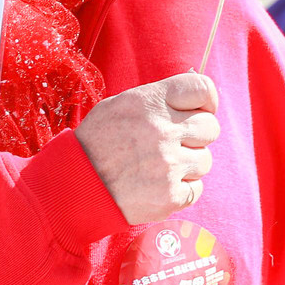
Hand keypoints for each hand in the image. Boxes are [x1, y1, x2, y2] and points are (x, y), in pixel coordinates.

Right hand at [76, 72, 217, 223]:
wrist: (74, 185)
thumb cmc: (97, 142)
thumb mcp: (120, 105)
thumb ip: (157, 100)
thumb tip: (193, 101)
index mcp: (151, 102)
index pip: (202, 89)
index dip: (205, 101)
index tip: (198, 111)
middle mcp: (163, 131)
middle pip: (210, 127)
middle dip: (197, 136)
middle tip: (175, 144)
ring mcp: (168, 165)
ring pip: (205, 160)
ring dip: (188, 165)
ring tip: (160, 168)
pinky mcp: (170, 195)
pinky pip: (196, 189)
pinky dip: (182, 190)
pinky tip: (158, 186)